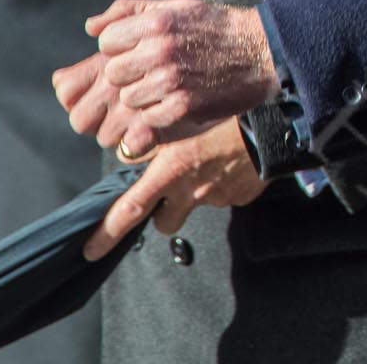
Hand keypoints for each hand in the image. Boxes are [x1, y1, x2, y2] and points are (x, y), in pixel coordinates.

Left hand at [52, 0, 278, 156]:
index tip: (139, 51)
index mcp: (157, 23)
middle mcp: (160, 50)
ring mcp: (171, 80)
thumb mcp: (177, 7)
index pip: (108, 41)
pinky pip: (148, 119)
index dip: (121, 48)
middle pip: (114, 73)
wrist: (262, 52)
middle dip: (129, 75)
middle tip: (151, 73)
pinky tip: (176, 101)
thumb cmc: (218, 28)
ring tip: (166, 87)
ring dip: (143, 97)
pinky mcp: (183, 106)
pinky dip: (158, 115)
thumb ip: (130, 11)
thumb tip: (91, 27)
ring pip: (129, 98)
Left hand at [83, 120, 268, 260]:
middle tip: (169, 191)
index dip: (107, 234)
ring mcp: (218, 198)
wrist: (275, 124)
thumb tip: (130, 155)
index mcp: (172, 171)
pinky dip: (223, 183)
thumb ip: (153, 142)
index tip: (91, 250)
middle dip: (162, 212)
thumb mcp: (181, 121)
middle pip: (164, 222)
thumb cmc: (227, 115)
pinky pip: (224, 197)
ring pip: (195, 206)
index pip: (130, 210)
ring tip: (209, 164)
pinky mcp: (240, 198)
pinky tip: (231, 162)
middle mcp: (192, 190)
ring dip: (195, 193)